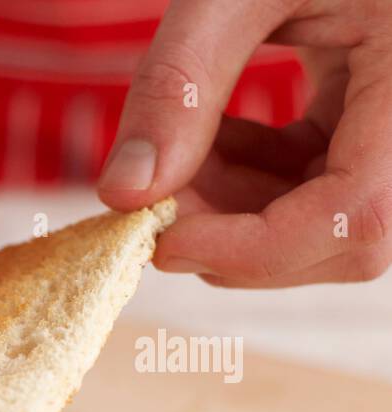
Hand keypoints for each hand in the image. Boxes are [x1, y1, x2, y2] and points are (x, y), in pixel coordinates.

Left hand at [98, 0, 391, 286]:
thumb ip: (179, 84)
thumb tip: (121, 196)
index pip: (358, 215)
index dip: (257, 252)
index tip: (161, 240)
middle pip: (342, 237)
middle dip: (236, 233)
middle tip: (158, 193)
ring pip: (325, 222)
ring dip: (235, 209)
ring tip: (182, 150)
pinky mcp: (383, 124)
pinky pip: (321, 185)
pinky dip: (253, 181)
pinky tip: (215, 139)